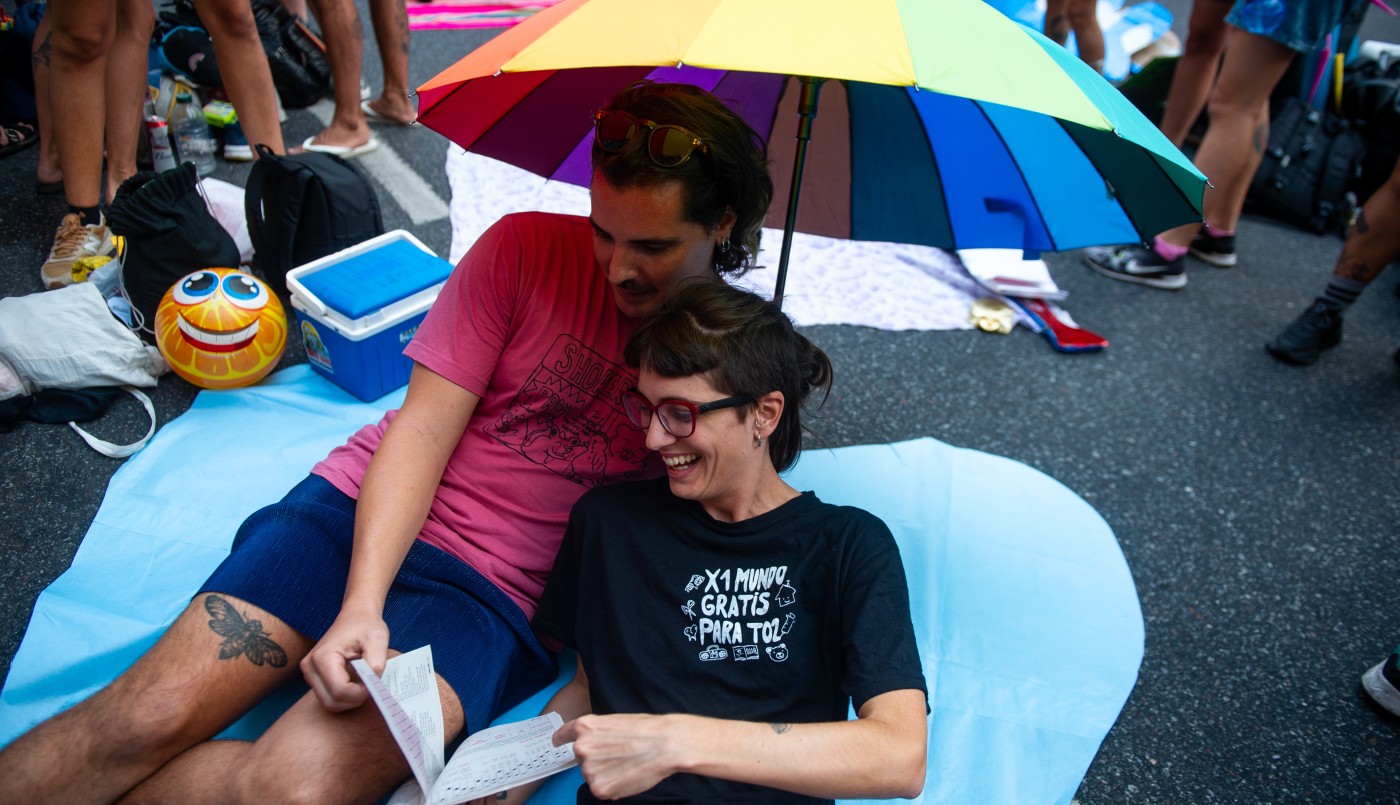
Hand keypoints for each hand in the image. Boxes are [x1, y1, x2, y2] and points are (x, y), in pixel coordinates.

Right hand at [299, 609, 389, 711]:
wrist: (356, 616)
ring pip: (330, 703)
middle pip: (332, 702)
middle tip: (371, 684)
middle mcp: (310, 667)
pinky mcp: (314, 678)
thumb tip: (373, 687)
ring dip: (351, 699)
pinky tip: (357, 683)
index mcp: (322, 657)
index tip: (376, 683)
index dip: (361, 693)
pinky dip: (346, 697)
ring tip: (364, 681)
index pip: (340, 691)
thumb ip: (376, 664)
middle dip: (355, 699)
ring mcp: (310, 674)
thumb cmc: (366, 625)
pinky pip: (330, 698)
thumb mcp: (378, 640)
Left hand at [553, 714, 681, 799]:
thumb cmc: (646, 730)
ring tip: (626, 765)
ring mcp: (588, 769)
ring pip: (591, 774)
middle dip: (595, 759)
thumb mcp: (614, 721)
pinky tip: (627, 776)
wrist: (665, 745)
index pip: (562, 735)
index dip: (559, 739)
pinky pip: (601, 789)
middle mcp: (581, 747)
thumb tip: (592, 745)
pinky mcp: (598, 788)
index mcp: (585, 727)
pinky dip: (612, 786)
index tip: (556, 743)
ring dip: (604, 774)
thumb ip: (597, 733)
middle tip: (618, 756)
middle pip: (581, 758)